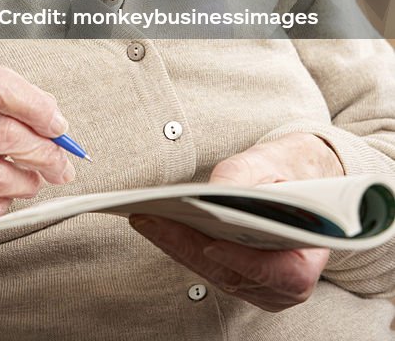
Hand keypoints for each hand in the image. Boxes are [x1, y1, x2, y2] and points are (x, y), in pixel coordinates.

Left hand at [130, 132, 343, 311]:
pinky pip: (207, 269)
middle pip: (233, 274)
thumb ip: (240, 180)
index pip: (280, 274)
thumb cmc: (282, 171)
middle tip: (153, 221)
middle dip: (188, 246)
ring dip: (176, 246)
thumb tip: (208, 195)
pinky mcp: (238, 281)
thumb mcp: (265, 164)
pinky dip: (181, 246)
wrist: (295, 179)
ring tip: (146, 219)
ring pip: (213, 274)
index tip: (212, 246)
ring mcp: (260, 289)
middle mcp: (284, 285)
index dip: (246, 263)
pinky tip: (156, 226)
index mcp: (308, 259)